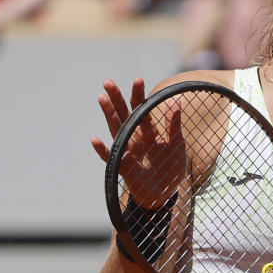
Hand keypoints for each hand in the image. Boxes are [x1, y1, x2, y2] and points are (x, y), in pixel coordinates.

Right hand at [91, 79, 185, 207]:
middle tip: (108, 82)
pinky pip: (111, 157)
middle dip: (117, 98)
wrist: (165, 192)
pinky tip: (95, 140)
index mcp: (148, 130)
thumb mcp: (176, 144)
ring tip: (102, 98)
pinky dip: (103, 150)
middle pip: (124, 114)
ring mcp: (127, 151)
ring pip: (116, 130)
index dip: (138, 95)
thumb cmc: (169, 166)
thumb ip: (174, 124)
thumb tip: (176, 100)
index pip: (141, 108)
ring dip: (108, 115)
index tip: (138, 79)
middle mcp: (134, 137)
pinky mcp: (123, 167)